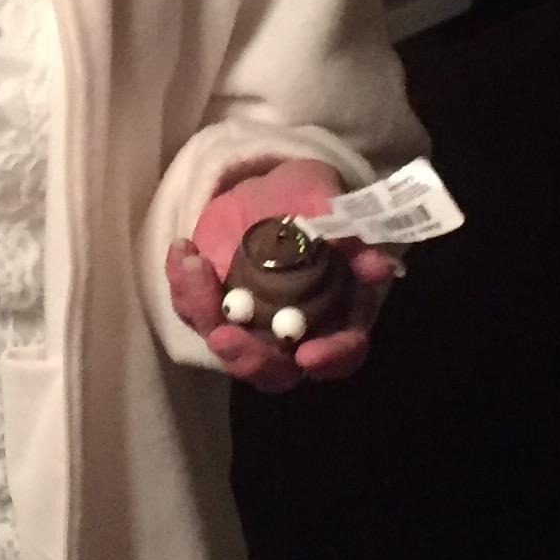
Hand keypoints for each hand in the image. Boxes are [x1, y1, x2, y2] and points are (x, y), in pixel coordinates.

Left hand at [165, 158, 397, 395]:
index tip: (308, 355)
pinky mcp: (214, 306)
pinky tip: (184, 250)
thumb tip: (376, 266)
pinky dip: (184, 285)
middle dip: (250, 359)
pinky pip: (194, 310)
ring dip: (205, 315)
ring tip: (195, 268)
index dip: (330, 358)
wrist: (270, 188)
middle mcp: (295, 331)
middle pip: (276, 371)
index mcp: (339, 314)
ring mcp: (250, 324)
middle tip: (225, 338)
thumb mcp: (331, 205)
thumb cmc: (311, 200)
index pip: (343, 353)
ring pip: (228, 346)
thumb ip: (351, 233)